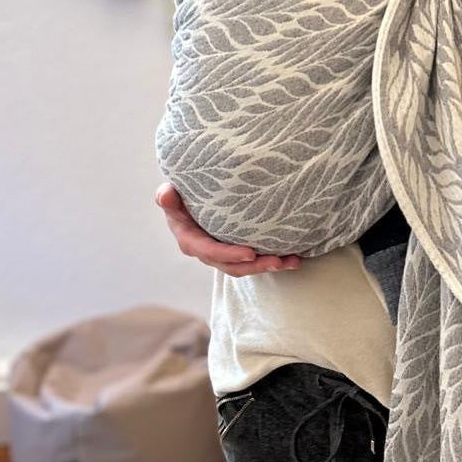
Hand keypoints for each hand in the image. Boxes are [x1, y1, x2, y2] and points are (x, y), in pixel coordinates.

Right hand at [154, 182, 301, 276]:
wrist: (189, 201)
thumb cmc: (180, 195)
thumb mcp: (170, 195)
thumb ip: (167, 197)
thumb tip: (166, 195)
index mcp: (191, 241)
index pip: (210, 251)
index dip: (229, 255)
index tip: (250, 253)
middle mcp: (208, 252)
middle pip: (233, 266)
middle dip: (256, 266)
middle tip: (278, 261)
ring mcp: (225, 254)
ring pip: (248, 266)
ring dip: (270, 265)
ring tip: (292, 262)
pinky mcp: (238, 251)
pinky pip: (256, 259)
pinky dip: (276, 260)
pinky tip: (295, 258)